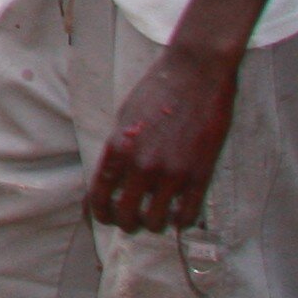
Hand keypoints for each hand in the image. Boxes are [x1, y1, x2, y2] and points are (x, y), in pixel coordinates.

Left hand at [86, 43, 240, 231]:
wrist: (197, 73)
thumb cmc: (158, 90)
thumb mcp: (124, 117)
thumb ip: (118, 149)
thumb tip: (113, 178)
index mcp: (118, 148)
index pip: (98, 197)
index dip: (98, 214)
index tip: (102, 218)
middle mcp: (141, 165)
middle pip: (125, 215)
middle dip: (125, 223)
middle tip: (130, 220)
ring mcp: (172, 172)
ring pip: (155, 221)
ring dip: (153, 224)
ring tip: (156, 217)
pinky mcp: (200, 175)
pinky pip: (187, 215)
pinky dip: (180, 221)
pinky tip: (179, 214)